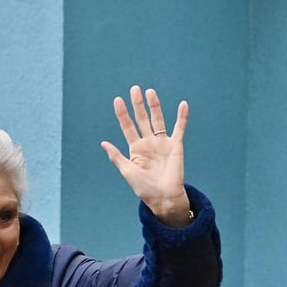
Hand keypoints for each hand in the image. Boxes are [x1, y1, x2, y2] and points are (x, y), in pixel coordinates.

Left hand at [101, 85, 191, 227]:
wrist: (163, 198)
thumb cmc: (144, 188)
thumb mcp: (127, 171)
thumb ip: (116, 156)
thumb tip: (103, 143)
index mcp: (136, 149)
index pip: (128, 127)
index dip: (123, 114)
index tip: (118, 100)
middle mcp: (149, 143)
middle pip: (142, 119)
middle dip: (138, 105)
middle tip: (134, 89)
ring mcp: (162, 143)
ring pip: (158, 120)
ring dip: (154, 106)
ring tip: (150, 92)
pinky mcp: (176, 146)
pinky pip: (180, 129)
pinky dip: (182, 117)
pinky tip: (183, 105)